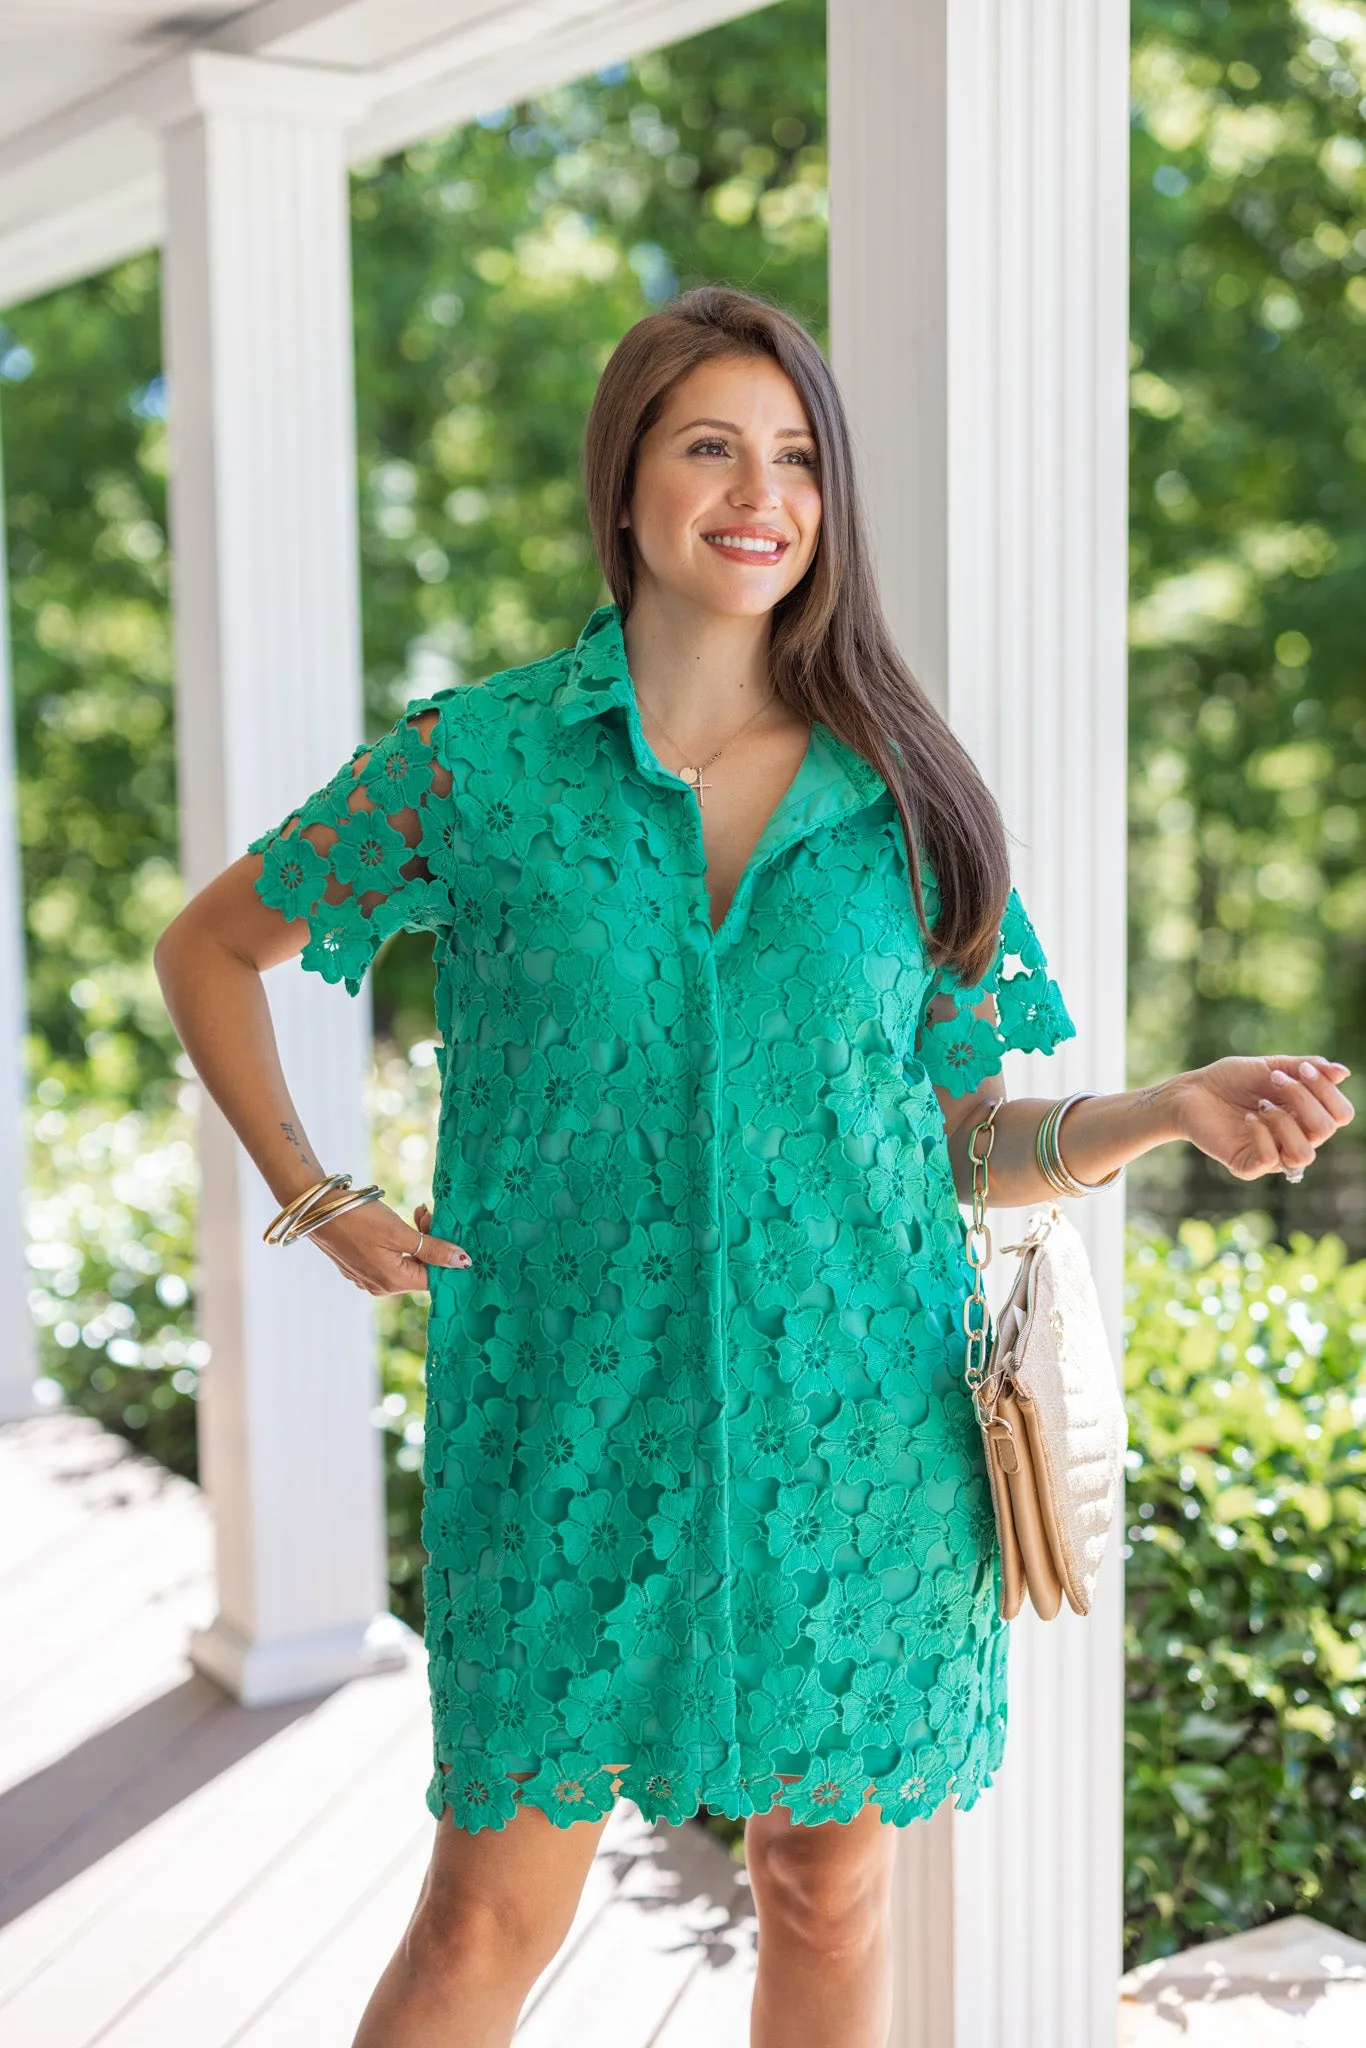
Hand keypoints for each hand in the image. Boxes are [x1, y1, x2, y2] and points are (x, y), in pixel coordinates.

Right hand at [308, 1196, 470, 1294]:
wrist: (316, 1209)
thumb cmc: (358, 1218)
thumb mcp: (399, 1232)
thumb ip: (432, 1249)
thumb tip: (463, 1262)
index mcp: (393, 1282)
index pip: (434, 1277)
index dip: (444, 1254)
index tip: (442, 1227)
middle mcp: (380, 1287)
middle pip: (420, 1269)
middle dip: (429, 1241)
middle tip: (425, 1212)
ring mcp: (367, 1278)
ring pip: (406, 1262)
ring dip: (415, 1239)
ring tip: (415, 1212)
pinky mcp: (359, 1267)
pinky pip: (389, 1259)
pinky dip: (398, 1242)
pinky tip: (394, 1223)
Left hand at [1168, 1055, 1353, 1180]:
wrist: (1191, 1091)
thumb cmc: (1231, 1079)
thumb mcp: (1271, 1066)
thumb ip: (1307, 1068)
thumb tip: (1344, 1072)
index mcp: (1305, 1115)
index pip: (1341, 1115)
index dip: (1327, 1091)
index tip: (1301, 1068)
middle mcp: (1294, 1137)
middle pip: (1326, 1130)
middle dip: (1303, 1098)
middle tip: (1274, 1080)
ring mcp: (1272, 1154)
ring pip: (1305, 1153)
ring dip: (1285, 1122)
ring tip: (1261, 1104)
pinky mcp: (1247, 1166)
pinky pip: (1270, 1160)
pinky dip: (1262, 1135)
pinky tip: (1248, 1118)